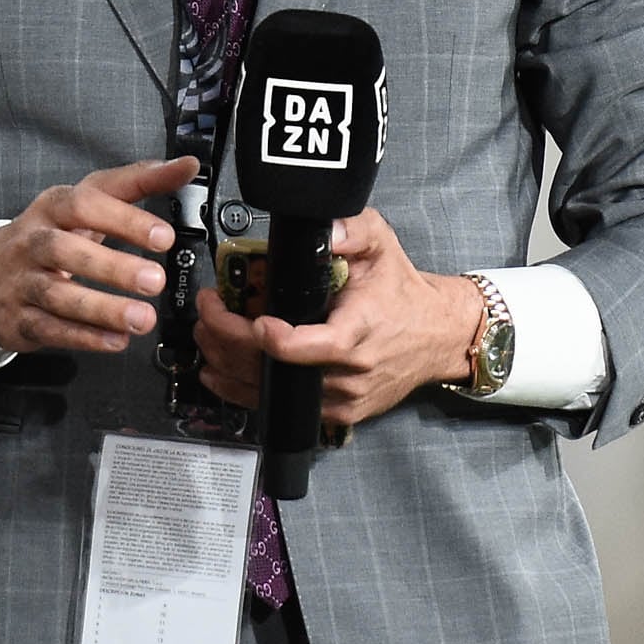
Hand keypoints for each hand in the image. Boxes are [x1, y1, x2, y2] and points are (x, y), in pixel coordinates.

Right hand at [0, 156, 196, 356]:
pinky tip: (116, 340)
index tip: (163, 236)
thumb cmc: (48, 234)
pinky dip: (85, 337)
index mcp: (53, 207)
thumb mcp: (85, 201)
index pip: (85, 204)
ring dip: (103, 308)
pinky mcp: (19, 319)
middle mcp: (33, 242)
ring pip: (58, 295)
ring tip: (143, 318)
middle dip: (113, 267)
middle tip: (156, 280)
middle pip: (65, 250)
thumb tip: (187, 166)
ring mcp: (23, 282)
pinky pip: (51, 330)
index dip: (123, 219)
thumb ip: (137, 183)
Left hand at [193, 208, 482, 436]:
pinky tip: (220, 371)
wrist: (437, 336)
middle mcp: (348, 372)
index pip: (310, 347)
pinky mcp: (335, 414)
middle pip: (274, 369)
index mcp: (358, 332)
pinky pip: (280, 408)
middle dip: (228, 338)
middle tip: (209, 310)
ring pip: (269, 393)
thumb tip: (322, 229)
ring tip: (206, 335)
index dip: (272, 337)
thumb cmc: (404, 293)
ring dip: (227, 364)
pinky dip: (243, 390)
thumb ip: (352, 229)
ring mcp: (340, 399)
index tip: (251, 316)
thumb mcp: (383, 245)